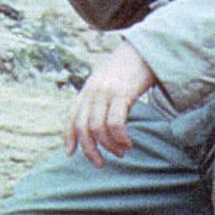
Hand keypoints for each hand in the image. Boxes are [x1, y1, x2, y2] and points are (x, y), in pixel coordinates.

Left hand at [64, 40, 156, 166]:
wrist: (145, 52)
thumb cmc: (128, 72)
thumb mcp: (107, 84)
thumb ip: (99, 101)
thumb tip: (98, 126)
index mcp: (87, 90)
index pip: (71, 116)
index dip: (69, 136)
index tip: (70, 153)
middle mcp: (92, 91)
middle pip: (82, 126)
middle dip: (89, 149)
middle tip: (100, 163)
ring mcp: (105, 92)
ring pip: (97, 127)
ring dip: (109, 146)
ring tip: (121, 152)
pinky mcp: (121, 94)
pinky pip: (115, 122)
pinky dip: (120, 137)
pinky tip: (128, 143)